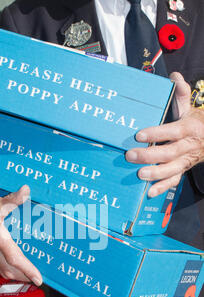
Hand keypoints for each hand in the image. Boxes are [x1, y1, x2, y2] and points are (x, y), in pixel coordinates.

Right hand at [0, 185, 42, 285]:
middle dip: (24, 277)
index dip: (27, 270)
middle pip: (9, 270)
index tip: (38, 278)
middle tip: (37, 279)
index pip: (14, 258)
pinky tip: (12, 269)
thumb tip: (26, 191)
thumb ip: (13, 199)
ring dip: (15, 276)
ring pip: (1, 270)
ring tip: (28, 277)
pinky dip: (5, 271)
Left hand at [126, 72, 203, 196]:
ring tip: (140, 174)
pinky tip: (150, 192)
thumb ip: (181, 93)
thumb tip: (174, 76)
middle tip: (130, 155)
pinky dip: (162, 187)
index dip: (155, 133)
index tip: (138, 135)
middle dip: (149, 155)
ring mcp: (185, 160)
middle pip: (169, 152)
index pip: (171, 131)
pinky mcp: (182, 170)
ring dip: (156, 173)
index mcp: (187, 128)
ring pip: (172, 169)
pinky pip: (174, 180)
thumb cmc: (195, 123)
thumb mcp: (189, 107)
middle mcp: (187, 146)